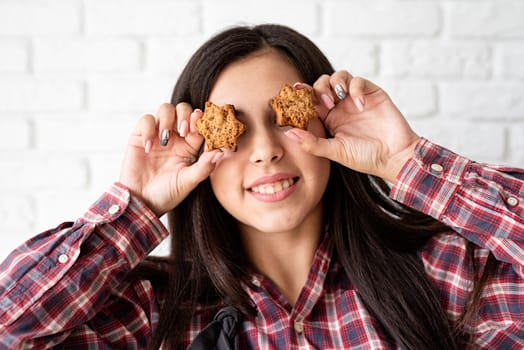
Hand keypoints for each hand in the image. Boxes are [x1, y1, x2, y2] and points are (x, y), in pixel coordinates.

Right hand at [119, 103, 222, 215]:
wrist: (141, 203)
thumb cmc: (167, 194)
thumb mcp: (188, 182)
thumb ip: (204, 167)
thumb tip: (220, 152)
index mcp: (191, 146)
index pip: (200, 124)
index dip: (202, 121)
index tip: (202, 126)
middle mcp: (176, 137)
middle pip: (183, 109)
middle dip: (185, 115)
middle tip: (184, 131)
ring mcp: (158, 134)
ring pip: (166, 109)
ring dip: (168, 119)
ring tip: (165, 139)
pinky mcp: (140, 136)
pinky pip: (146, 120)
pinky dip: (148, 129)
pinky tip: (149, 147)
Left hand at [286, 72, 419, 181]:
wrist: (394, 157)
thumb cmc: (365, 158)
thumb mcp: (334, 152)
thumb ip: (311, 143)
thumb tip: (288, 132)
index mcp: (329, 119)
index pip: (311, 101)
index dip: (302, 95)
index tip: (294, 92)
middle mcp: (341, 107)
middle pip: (322, 84)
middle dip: (319, 88)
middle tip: (324, 103)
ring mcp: (356, 99)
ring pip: (339, 77)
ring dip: (334, 83)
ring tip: (337, 100)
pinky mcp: (372, 94)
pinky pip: (358, 81)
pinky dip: (355, 88)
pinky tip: (359, 105)